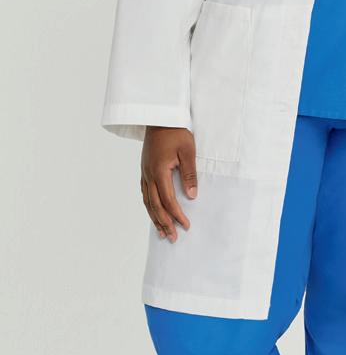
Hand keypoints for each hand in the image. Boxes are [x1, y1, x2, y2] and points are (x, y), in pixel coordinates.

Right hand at [140, 127, 196, 242]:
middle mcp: (148, 175)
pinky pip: (144, 193)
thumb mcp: (187, 150)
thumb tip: (192, 196)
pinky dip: (149, 206)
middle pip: (155, 205)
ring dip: (154, 218)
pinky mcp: (144, 169)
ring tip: (162, 232)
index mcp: (159, 171)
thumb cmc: (176, 131)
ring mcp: (144, 172)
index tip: (185, 225)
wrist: (159, 116)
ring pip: (147, 201)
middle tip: (173, 238)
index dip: (176, 215)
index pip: (168, 200)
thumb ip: (189, 174)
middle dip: (164, 223)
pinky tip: (153, 212)